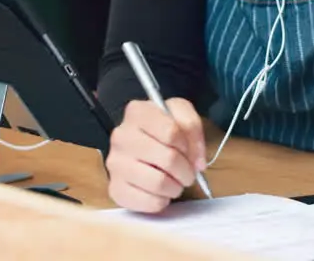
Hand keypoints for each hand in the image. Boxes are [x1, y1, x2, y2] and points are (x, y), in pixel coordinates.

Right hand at [105, 98, 206, 212]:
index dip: (188, 145)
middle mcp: (121, 136)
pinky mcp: (116, 189)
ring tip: (174, 182)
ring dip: (176, 187)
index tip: (187, 150)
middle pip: (168, 159)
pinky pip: (150, 202)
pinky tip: (160, 191)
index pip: (171, 132)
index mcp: (136, 112)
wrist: (138, 145)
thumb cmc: (161, 128)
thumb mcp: (180, 114)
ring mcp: (115, 164)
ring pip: (159, 183)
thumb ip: (192, 127)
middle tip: (187, 172)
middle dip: (186, 170)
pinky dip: (162, 200)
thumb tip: (197, 161)